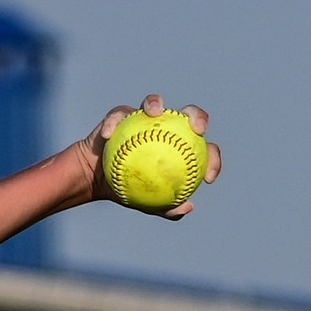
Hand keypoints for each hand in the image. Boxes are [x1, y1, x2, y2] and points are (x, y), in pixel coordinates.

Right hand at [82, 95, 220, 218]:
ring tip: (154, 113)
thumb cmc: (125, 191)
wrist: (96, 179)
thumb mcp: (147, 205)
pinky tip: (109, 133)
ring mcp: (143, 118)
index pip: (204, 149)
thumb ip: (167, 208)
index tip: (208, 177)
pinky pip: (118, 115)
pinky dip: (114, 122)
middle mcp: (166, 127)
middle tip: (198, 130)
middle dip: (199, 117)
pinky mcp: (121, 114)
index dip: (213, 159)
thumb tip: (187, 206)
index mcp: (179, 147)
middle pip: (189, 115)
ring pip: (153, 103)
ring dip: (155, 103)